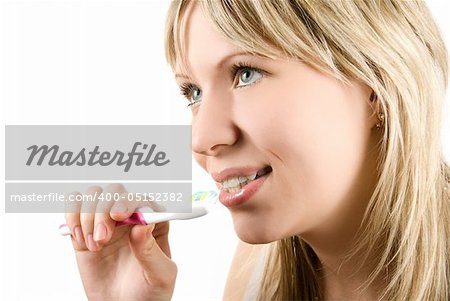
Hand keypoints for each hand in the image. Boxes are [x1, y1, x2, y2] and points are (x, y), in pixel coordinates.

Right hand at [64, 184, 176, 300]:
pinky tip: (81, 239)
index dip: (129, 201)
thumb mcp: (160, 276)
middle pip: (114, 191)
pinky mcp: (84, 229)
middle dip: (104, 209)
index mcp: (155, 221)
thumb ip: (151, 251)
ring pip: (93, 194)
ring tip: (94, 245)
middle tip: (102, 238)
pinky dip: (72, 216)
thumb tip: (141, 225)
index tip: (119, 216)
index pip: (142, 199)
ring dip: (88, 216)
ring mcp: (107, 220)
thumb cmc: (148, 292)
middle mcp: (131, 216)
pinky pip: (74, 206)